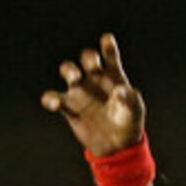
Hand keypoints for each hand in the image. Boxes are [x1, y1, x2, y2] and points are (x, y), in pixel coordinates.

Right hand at [39, 33, 146, 156]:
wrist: (117, 145)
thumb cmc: (129, 122)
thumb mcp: (135, 110)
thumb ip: (129, 99)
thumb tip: (119, 90)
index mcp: (113, 74)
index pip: (109, 54)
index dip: (107, 45)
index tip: (107, 40)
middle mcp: (95, 78)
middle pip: (87, 57)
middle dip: (88, 57)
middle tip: (92, 65)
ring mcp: (80, 92)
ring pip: (68, 71)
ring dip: (69, 70)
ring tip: (75, 78)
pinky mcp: (69, 107)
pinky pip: (54, 98)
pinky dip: (50, 99)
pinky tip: (54, 103)